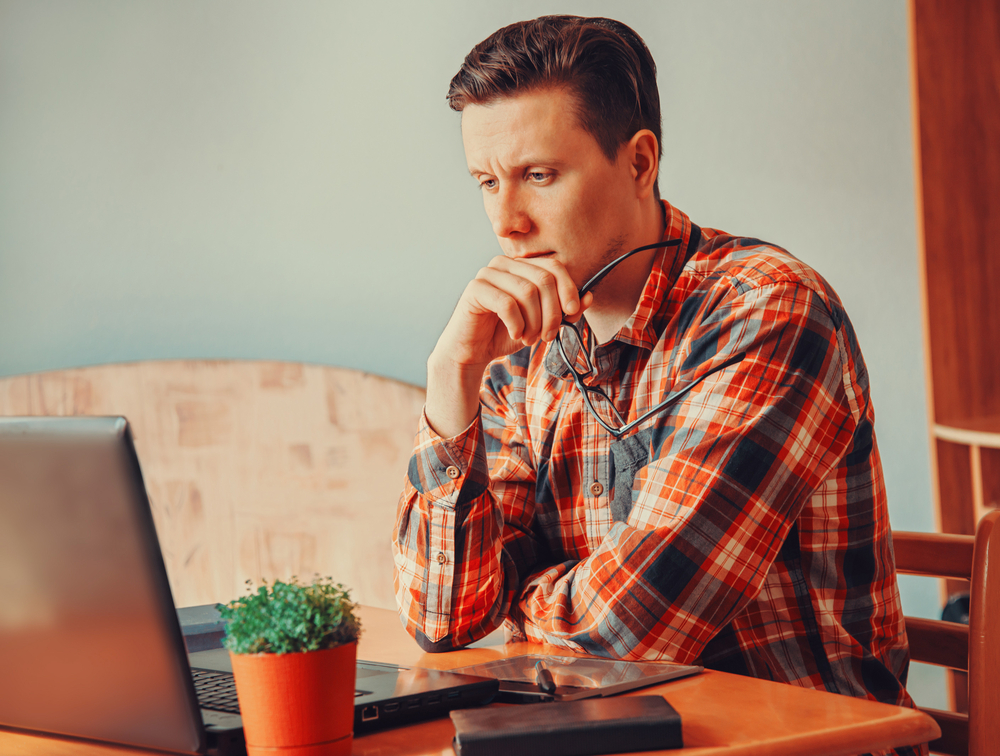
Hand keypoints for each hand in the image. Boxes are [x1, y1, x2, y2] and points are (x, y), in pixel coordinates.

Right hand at [425, 255, 592, 437]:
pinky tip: (515, 334)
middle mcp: (504, 263)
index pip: (554, 266)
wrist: (472, 351)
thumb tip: (589, 296)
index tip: (571, 313)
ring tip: (529, 338)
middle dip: (552, 313)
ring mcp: (488, 274)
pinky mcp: (475, 289)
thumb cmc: (506, 333)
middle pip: (543, 280)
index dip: (568, 289)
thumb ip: (565, 310)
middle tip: (547, 336)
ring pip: (527, 292)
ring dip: (534, 323)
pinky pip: (507, 303)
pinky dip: (517, 324)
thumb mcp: (542, 323)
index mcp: (522, 265)